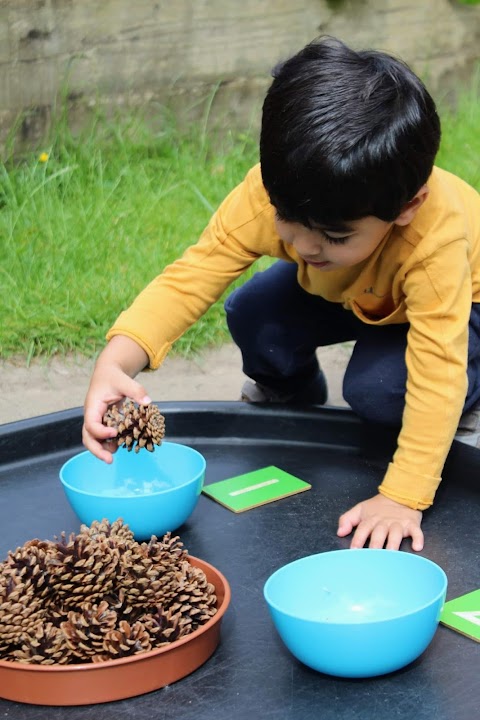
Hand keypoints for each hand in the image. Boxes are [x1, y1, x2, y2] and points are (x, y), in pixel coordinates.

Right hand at [82, 336, 150, 461]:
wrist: (108, 373)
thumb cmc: (113, 377)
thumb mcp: (124, 381)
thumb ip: (136, 390)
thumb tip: (147, 402)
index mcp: (93, 406)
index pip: (91, 424)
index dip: (101, 432)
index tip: (114, 433)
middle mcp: (92, 415)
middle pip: (88, 437)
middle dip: (97, 450)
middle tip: (110, 460)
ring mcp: (96, 420)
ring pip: (94, 439)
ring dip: (103, 449)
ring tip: (115, 455)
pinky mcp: (103, 422)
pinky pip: (103, 436)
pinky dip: (110, 442)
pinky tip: (122, 445)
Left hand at [337, 493, 423, 550]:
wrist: (399, 495)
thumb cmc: (378, 507)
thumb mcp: (360, 510)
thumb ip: (347, 519)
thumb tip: (339, 532)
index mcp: (371, 519)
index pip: (363, 529)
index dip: (358, 539)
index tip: (354, 550)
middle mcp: (384, 522)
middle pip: (379, 533)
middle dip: (375, 544)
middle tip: (372, 556)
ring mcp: (398, 523)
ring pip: (396, 534)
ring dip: (393, 543)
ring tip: (391, 554)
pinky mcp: (412, 524)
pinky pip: (416, 532)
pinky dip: (418, 538)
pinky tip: (417, 547)